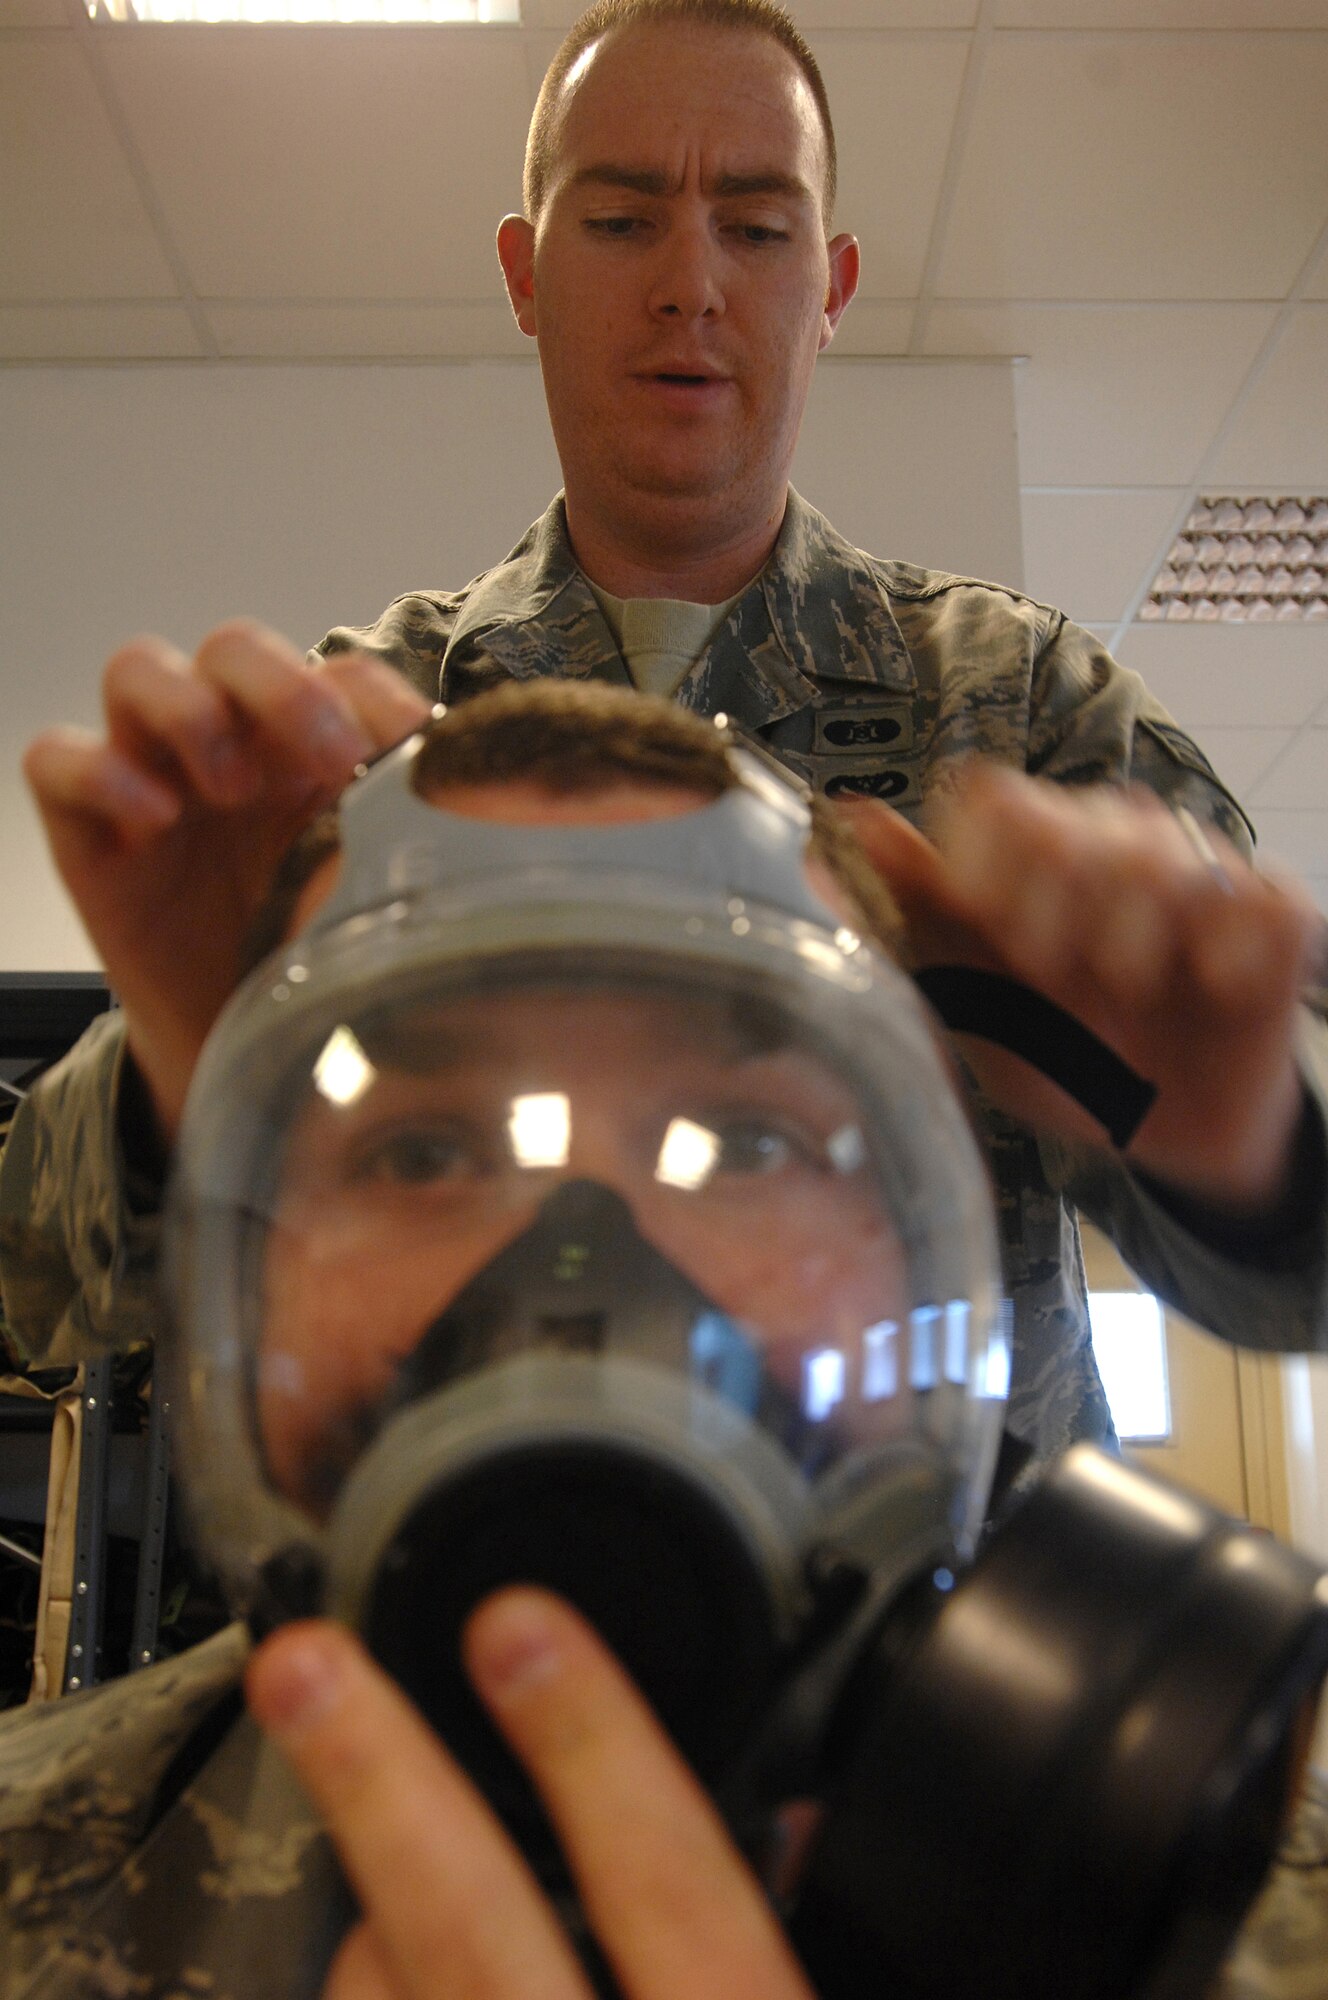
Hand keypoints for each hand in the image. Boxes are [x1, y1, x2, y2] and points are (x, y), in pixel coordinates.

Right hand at [23, 622, 429, 1139]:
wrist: (243, 1050)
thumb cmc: (314, 961)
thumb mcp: (378, 902)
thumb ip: (421, 849)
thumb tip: (512, 820)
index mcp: (309, 748)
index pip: (336, 672)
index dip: (373, 693)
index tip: (414, 747)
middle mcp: (230, 742)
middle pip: (235, 647)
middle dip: (282, 684)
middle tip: (324, 754)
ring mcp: (153, 774)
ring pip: (139, 671)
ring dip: (188, 709)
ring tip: (229, 784)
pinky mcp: (87, 826)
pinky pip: (58, 759)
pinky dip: (98, 771)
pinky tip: (151, 818)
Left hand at [246, 1592, 814, 1999]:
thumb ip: (773, 1931)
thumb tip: (793, 1815)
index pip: (670, 1883)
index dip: (592, 1745)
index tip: (521, 1623)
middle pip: (470, 1931)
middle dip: (379, 1783)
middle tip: (306, 1666)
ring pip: (383, 1995)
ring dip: (372, 1924)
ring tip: (381, 1859)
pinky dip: (370, 1991)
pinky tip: (385, 1965)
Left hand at [840, 763, 1323, 1213]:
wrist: (1166, 1132)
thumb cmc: (1060, 1054)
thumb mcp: (975, 1002)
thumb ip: (913, 915)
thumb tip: (835, 832)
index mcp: (1027, 852)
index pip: (989, 796)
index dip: (981, 865)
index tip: (988, 934)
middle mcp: (1110, 840)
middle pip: (1069, 823)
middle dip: (1049, 918)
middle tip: (1056, 977)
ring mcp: (1195, 868)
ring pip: (1158, 857)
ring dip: (1130, 944)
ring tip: (1129, 994)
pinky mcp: (1273, 910)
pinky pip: (1256, 901)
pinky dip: (1224, 957)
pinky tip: (1204, 990)